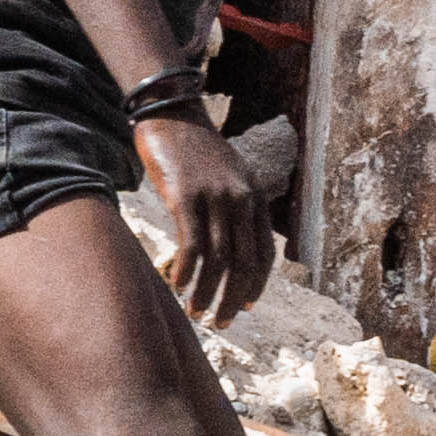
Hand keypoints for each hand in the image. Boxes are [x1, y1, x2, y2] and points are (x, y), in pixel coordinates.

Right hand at [139, 115, 270, 324]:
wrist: (172, 113)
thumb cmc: (194, 150)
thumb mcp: (227, 176)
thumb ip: (233, 207)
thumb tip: (228, 246)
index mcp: (253, 197)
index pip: (264, 252)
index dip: (256, 284)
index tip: (245, 306)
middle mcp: (239, 199)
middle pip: (243, 262)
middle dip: (232, 298)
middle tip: (221, 323)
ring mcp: (213, 197)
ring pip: (217, 258)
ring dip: (207, 292)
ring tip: (196, 313)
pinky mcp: (184, 195)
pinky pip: (191, 243)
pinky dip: (187, 270)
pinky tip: (178, 285)